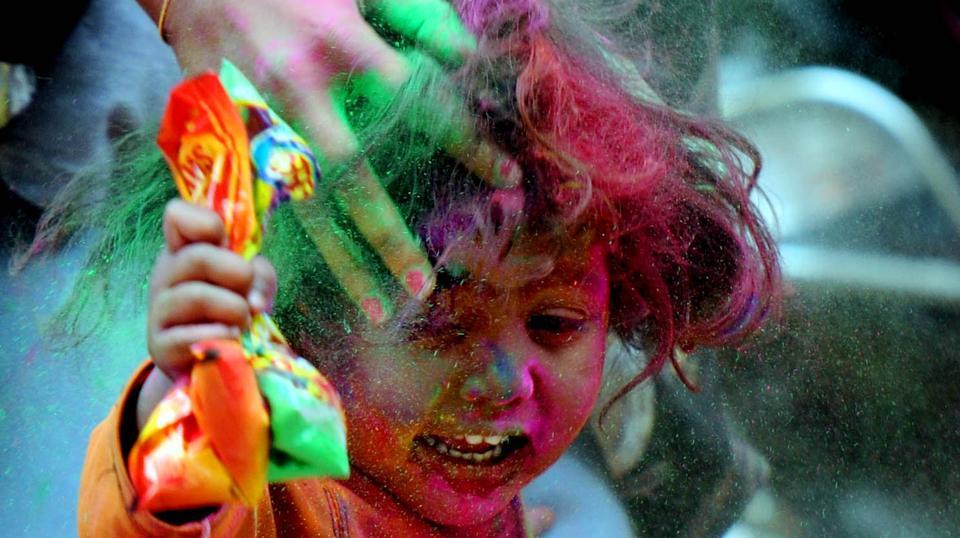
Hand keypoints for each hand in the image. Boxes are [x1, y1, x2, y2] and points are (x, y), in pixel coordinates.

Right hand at [137, 200, 277, 427]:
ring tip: (244, 322)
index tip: (227, 243)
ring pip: (196, 296)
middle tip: (250, 294)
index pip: (177, 216)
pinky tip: (232, 340)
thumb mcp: (251, 286)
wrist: (211, 360)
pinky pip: (189, 337)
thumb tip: (254, 300)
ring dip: (234, 310)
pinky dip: (222, 337)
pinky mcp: (159, 346)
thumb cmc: (231, 312)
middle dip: (237, 274)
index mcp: (184, 251)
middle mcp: (165, 276)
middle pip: (198, 257)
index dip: (206, 223)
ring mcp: (158, 311)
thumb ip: (259, 275)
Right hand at [145, 0, 518, 321]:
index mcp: (338, 45)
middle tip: (423, 286)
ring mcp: (253, 119)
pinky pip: (255, 204)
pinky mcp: (220, 137)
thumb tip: (467, 59)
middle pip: (351, 178)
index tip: (505, 180)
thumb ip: (417, 16)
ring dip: (340, 263)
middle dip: (389, 236)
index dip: (465, 145)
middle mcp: (296, 91)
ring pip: (301, 206)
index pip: (417, 105)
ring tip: (376, 309)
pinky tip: (300, 285)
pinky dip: (281, 249)